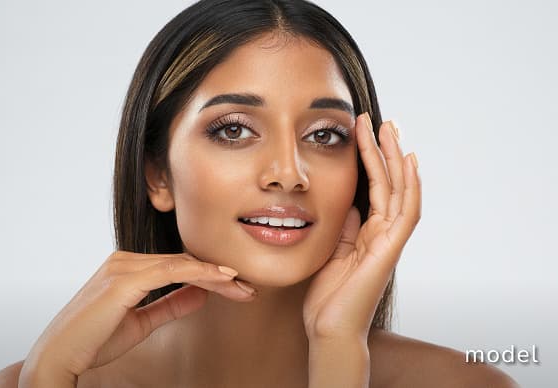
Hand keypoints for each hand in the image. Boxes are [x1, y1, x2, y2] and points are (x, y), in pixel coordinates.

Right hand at [21, 251, 255, 379]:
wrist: (59, 357)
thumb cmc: (93, 341)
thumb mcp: (142, 322)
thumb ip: (170, 305)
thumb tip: (200, 295)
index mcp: (127, 268)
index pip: (177, 266)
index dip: (208, 276)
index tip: (236, 288)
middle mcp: (125, 260)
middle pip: (183, 262)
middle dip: (218, 275)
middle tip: (247, 288)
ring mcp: (123, 266)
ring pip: (182, 264)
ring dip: (216, 275)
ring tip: (242, 287)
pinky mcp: (124, 279)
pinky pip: (172, 271)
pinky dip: (200, 274)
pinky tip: (221, 280)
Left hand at [303, 112, 420, 340]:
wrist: (328, 328)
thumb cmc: (328, 295)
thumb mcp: (332, 250)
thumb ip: (345, 227)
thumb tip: (349, 203)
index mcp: (368, 231)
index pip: (374, 187)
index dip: (370, 159)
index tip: (361, 131)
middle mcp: (383, 232)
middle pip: (391, 183)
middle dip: (386, 150)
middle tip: (382, 120)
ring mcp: (389, 240)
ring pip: (401, 191)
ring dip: (397, 158)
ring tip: (391, 128)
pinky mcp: (390, 250)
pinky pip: (406, 212)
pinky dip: (411, 186)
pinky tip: (409, 161)